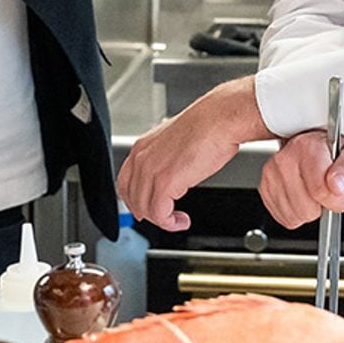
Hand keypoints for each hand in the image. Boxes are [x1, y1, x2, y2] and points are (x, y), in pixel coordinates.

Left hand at [118, 77, 273, 231]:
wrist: (219, 120)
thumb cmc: (207, 127)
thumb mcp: (176, 142)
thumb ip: (167, 159)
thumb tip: (173, 176)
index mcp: (142, 147)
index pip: (124, 182)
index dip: (134, 199)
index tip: (146, 207)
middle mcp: (141, 158)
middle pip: (131, 198)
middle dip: (148, 213)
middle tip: (164, 218)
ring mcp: (150, 170)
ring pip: (144, 209)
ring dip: (161, 220)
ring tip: (177, 220)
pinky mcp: (164, 183)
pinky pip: (159, 214)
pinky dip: (169, 223)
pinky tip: (181, 220)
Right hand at [259, 131, 343, 229]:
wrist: (311, 139)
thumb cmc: (333, 149)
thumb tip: (338, 186)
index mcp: (306, 148)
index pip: (320, 191)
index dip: (338, 201)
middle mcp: (284, 160)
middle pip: (308, 209)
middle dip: (323, 205)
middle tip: (327, 189)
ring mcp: (271, 175)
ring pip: (296, 217)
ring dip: (310, 210)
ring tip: (314, 191)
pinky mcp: (265, 189)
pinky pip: (286, 218)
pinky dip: (297, 213)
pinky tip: (303, 197)